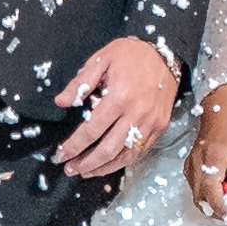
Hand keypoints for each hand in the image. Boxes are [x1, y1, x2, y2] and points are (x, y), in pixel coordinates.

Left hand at [56, 35, 178, 178]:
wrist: (166, 54)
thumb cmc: (131, 55)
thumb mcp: (101, 59)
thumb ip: (80, 82)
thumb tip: (61, 103)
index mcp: (118, 97)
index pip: (91, 130)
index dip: (74, 146)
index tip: (60, 154)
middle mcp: (136, 114)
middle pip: (108, 150)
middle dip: (86, 163)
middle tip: (70, 169)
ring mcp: (150, 123)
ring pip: (126, 156)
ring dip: (104, 168)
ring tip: (86, 172)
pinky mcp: (160, 127)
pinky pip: (141, 151)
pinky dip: (123, 162)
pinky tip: (109, 164)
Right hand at [184, 82, 226, 219]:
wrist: (223, 105)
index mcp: (212, 158)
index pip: (210, 194)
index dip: (222, 209)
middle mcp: (196, 164)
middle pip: (201, 199)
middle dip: (219, 209)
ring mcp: (190, 165)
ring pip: (197, 196)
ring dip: (214, 202)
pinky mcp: (190, 166)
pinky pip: (196, 188)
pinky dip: (209, 193)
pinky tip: (223, 185)